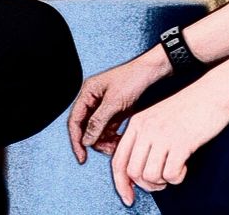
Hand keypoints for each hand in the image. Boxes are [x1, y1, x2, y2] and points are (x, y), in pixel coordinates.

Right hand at [68, 51, 168, 165]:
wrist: (154, 72)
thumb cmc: (134, 79)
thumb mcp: (114, 102)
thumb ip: (98, 122)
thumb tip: (86, 141)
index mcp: (88, 93)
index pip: (75, 121)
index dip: (76, 140)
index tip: (82, 157)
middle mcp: (93, 101)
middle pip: (86, 129)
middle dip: (95, 142)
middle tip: (109, 151)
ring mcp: (104, 108)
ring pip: (98, 132)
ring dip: (105, 142)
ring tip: (118, 146)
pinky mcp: (115, 113)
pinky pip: (109, 130)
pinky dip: (113, 138)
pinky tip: (122, 141)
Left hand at [109, 84, 228, 205]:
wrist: (212, 93)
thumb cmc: (188, 108)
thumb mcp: (157, 118)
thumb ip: (144, 139)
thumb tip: (137, 172)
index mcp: (137, 123)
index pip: (118, 161)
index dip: (121, 184)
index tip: (129, 198)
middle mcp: (146, 129)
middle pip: (133, 173)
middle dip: (147, 185)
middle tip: (162, 181)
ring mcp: (162, 135)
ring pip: (150, 176)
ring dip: (163, 181)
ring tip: (174, 171)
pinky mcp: (181, 142)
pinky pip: (171, 175)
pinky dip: (177, 177)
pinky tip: (184, 166)